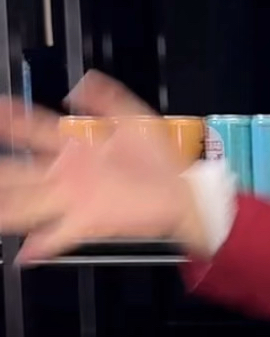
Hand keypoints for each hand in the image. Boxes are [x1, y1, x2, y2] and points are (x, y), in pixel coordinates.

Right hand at [0, 71, 209, 262]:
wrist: (184, 194)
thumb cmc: (162, 160)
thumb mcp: (135, 119)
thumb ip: (108, 98)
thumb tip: (84, 82)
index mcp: (78, 147)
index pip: (36, 129)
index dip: (14, 119)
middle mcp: (71, 174)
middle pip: (20, 172)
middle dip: (0, 173)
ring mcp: (77, 198)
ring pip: (29, 203)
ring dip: (8, 207)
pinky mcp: (90, 219)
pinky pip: (58, 235)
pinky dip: (40, 246)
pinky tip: (24, 254)